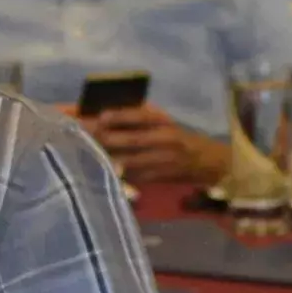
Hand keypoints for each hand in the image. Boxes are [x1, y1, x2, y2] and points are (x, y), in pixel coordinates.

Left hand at [79, 106, 232, 187]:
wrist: (205, 161)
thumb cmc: (178, 137)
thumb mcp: (163, 123)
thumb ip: (140, 119)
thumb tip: (105, 116)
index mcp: (164, 122)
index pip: (140, 116)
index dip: (120, 116)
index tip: (101, 116)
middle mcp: (165, 139)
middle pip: (132, 140)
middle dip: (108, 140)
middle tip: (86, 138)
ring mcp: (163, 160)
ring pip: (131, 160)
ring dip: (109, 158)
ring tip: (89, 155)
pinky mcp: (159, 176)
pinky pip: (134, 175)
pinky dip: (118, 173)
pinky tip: (104, 170)